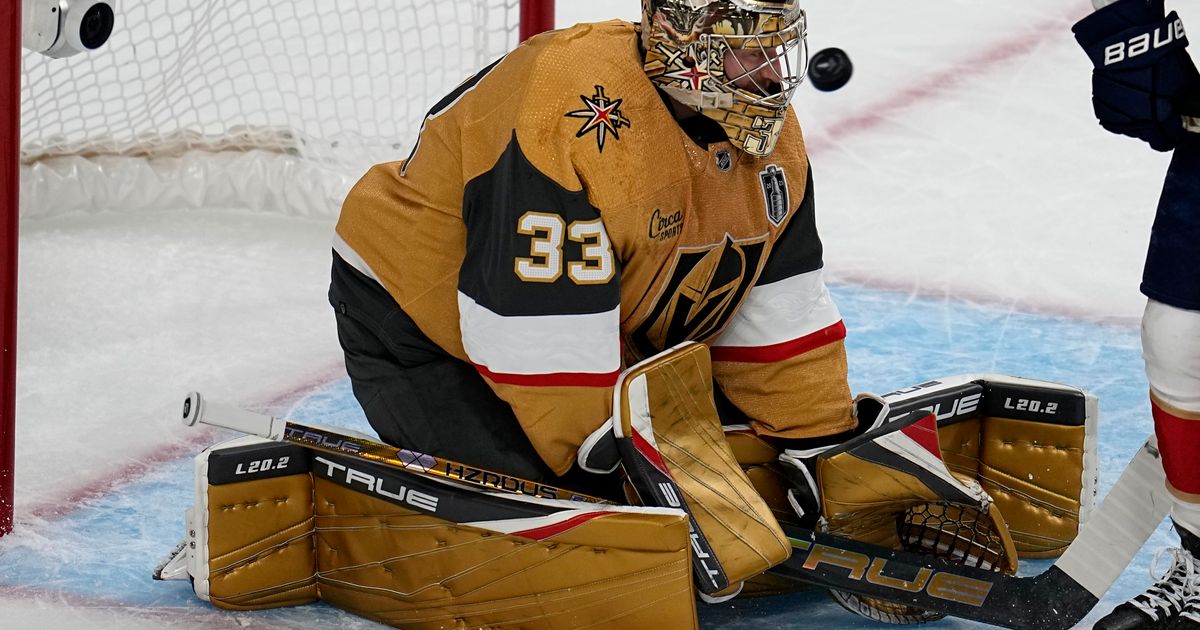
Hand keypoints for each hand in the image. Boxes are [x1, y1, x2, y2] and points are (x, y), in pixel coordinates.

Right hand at [1073, 0, 1199, 150]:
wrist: (1128, 44)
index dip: (1176, 135)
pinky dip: (1122, 117)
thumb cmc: (1161, 59)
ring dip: (1139, 123)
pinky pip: (1115, 122)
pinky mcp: (1103, 111)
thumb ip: (1188, 102)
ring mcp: (1119, 117)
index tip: (1177, 130)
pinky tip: (1128, 105)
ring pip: (1132, 131)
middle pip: (1150, 139)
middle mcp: (1139, 122)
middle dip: (1158, 130)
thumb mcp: (1186, 81)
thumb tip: (1191, 111)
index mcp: (1162, 117)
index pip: (1169, 140)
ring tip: (1144, 105)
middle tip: (1162, 115)